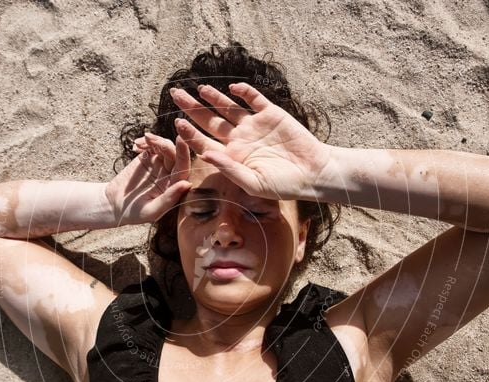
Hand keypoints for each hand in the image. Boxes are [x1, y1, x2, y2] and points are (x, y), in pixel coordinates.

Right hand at [105, 133, 191, 224]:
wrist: (115, 205)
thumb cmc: (135, 213)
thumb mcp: (151, 210)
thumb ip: (168, 199)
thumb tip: (186, 184)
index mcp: (175, 187)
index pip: (183, 169)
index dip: (183, 154)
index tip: (181, 140)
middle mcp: (171, 175)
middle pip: (174, 155)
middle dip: (165, 144)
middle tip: (151, 138)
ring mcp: (160, 165)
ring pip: (164, 147)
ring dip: (155, 140)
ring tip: (144, 139)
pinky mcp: (148, 158)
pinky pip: (151, 145)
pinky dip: (145, 142)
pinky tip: (136, 144)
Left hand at [170, 82, 329, 201]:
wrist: (313, 172)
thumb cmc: (283, 185)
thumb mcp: (254, 183)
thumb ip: (229, 169)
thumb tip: (205, 157)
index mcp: (232, 157)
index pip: (204, 143)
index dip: (190, 133)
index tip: (178, 123)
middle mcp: (239, 139)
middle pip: (209, 121)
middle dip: (192, 108)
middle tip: (175, 94)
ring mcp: (254, 125)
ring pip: (228, 108)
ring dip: (214, 97)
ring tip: (199, 89)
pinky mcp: (271, 114)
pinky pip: (254, 99)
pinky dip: (244, 92)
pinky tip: (233, 88)